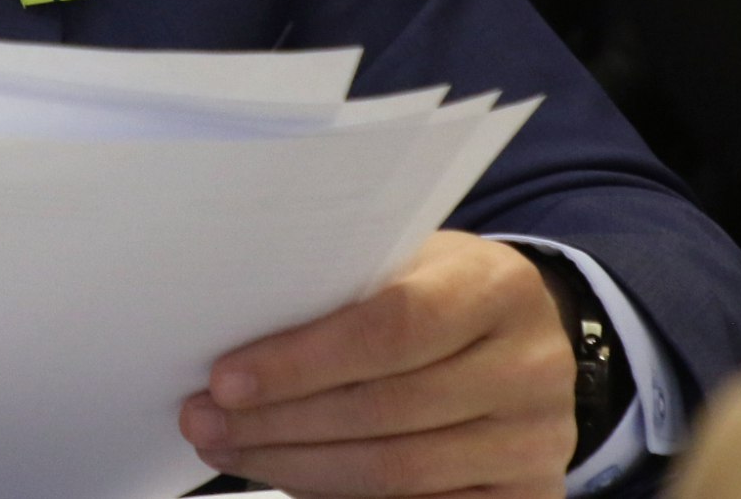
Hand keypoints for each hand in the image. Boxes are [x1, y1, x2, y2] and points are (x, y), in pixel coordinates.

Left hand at [178, 232, 575, 497]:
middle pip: (385, 409)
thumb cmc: (441, 291)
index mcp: (495, 287)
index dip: (302, 360)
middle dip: (280, 422)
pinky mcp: (529, 493)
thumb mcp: (409, 264)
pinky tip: (291, 479)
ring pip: (398, 472)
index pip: (390, 328)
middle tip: (205, 420)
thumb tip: (233, 335)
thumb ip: (345, 289)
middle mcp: (529, 367)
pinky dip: (345, 498)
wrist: (526, 336)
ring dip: (297, 467)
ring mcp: (535, 439)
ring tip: (232, 450)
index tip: (226, 379)